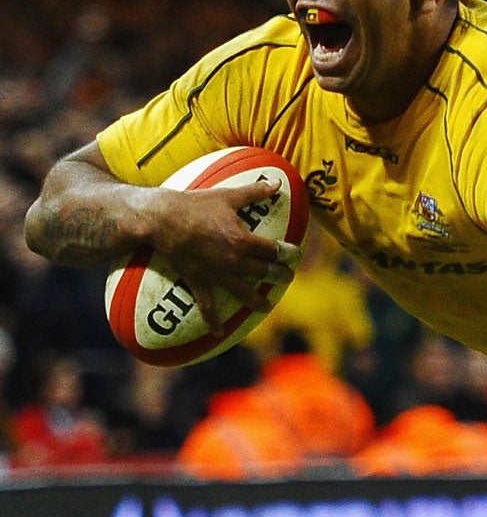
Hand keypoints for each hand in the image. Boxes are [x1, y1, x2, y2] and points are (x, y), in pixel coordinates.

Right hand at [147, 175, 290, 322]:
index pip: (274, 250)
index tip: (296, 255)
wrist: (161, 219)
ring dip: (257, 301)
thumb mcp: (228, 196)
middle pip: (264, 272)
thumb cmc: (195, 204)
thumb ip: (255, 192)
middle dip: (279, 275)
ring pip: (243, 292)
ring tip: (267, 306)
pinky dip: (212, 320)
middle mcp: (233, 261)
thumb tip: (278, 183)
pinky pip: (207, 305)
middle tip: (287, 277)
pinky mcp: (198, 281)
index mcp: (243, 240)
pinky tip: (218, 333)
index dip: (288, 253)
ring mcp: (216, 274)